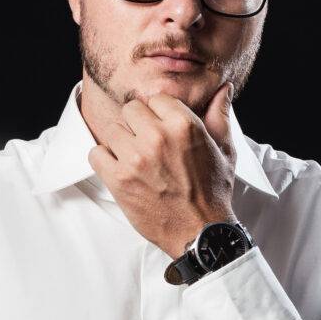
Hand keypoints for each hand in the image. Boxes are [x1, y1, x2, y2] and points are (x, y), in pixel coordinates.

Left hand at [87, 81, 236, 258]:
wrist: (201, 231)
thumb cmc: (213, 191)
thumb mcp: (224, 150)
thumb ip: (220, 115)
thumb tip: (224, 88)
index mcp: (184, 125)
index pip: (156, 98)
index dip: (159, 113)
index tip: (162, 128)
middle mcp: (158, 137)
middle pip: (131, 109)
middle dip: (138, 124)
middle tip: (147, 144)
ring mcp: (136, 158)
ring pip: (113, 129)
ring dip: (121, 142)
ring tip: (136, 159)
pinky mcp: (119, 179)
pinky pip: (96, 153)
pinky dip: (104, 160)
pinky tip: (121, 169)